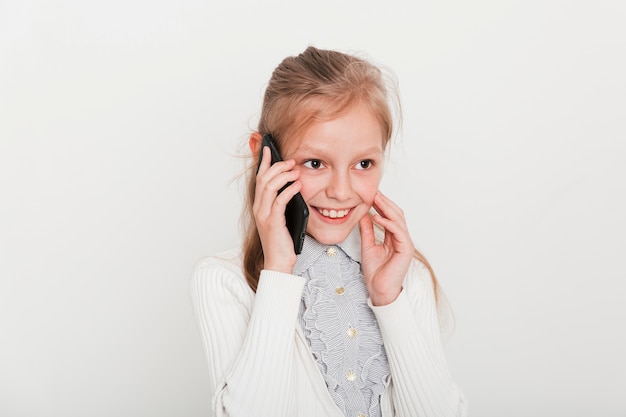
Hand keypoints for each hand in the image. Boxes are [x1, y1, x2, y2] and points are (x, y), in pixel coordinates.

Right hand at [253, 146, 301, 273]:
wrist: (278, 262)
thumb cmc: (282, 241)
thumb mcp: (282, 217)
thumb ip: (283, 202)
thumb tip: (293, 185)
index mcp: (259, 205)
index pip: (259, 178)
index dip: (263, 162)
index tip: (268, 148)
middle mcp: (258, 208)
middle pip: (263, 179)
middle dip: (276, 166)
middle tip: (290, 161)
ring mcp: (264, 215)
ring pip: (269, 187)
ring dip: (283, 176)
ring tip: (295, 170)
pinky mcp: (272, 223)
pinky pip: (279, 201)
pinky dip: (289, 191)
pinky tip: (298, 185)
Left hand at [359, 191, 413, 305]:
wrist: (379, 290)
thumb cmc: (375, 272)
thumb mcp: (367, 246)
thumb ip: (367, 231)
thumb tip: (363, 215)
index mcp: (393, 237)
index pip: (389, 216)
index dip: (381, 204)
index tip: (370, 194)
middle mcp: (401, 238)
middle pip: (396, 214)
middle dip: (385, 202)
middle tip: (374, 191)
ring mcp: (405, 243)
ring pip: (398, 219)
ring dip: (387, 208)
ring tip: (375, 199)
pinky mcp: (406, 249)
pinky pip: (398, 231)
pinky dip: (388, 222)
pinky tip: (377, 216)